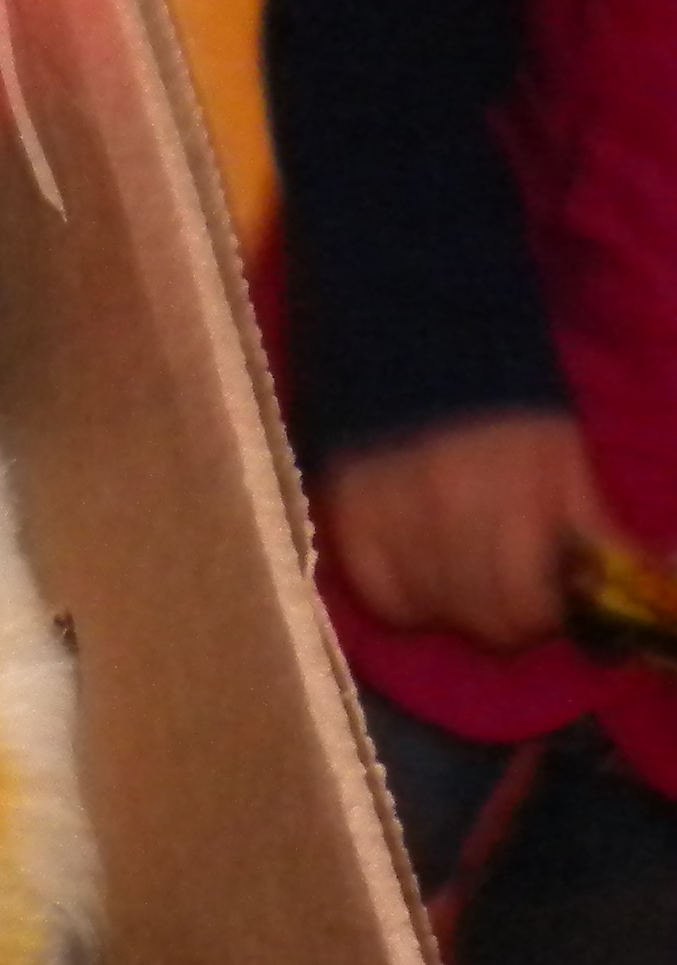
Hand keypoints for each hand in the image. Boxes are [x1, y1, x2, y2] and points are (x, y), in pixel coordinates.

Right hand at [320, 411, 616, 650]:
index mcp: (513, 500)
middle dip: (505, 615)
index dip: (545, 614)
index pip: (525, 607)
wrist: (416, 344)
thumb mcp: (565, 453)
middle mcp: (446, 520)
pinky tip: (423, 576)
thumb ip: (590, 524)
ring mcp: (391, 526)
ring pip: (430, 614)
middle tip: (511, 591)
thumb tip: (616, 583)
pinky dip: (406, 601)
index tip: (551, 599)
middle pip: (478, 619)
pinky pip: (381, 599)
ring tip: (467, 575)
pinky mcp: (348, 526)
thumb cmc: (505, 400)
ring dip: (456, 607)